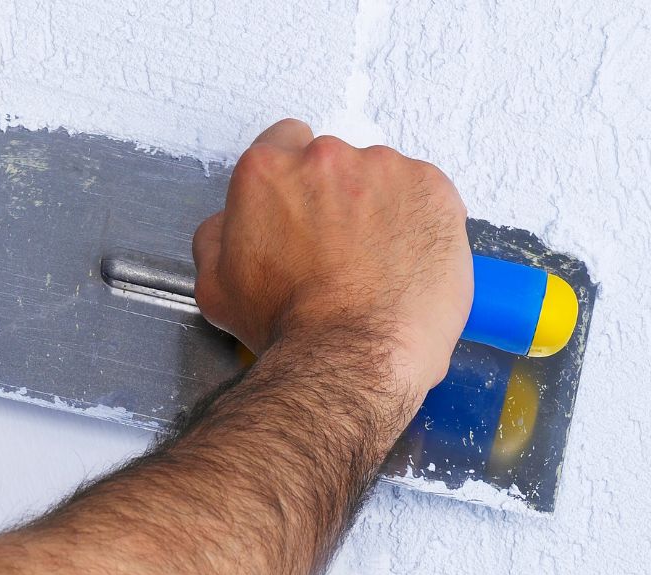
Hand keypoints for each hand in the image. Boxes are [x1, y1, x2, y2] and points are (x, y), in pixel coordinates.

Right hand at [192, 119, 471, 396]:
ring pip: (385, 179)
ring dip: (383, 210)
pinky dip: (423, 222)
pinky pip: (428, 196)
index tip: (309, 206)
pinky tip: (410, 262)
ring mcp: (385, 169)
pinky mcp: (432, 189)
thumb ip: (218, 236)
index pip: (284, 142)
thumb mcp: (218, 288)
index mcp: (269, 171)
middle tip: (345, 251)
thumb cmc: (291, 328)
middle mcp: (326, 157)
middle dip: (340, 199)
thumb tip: (232, 222)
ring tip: (382, 266)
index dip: (297, 180)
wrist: (354, 355)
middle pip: (336, 164)